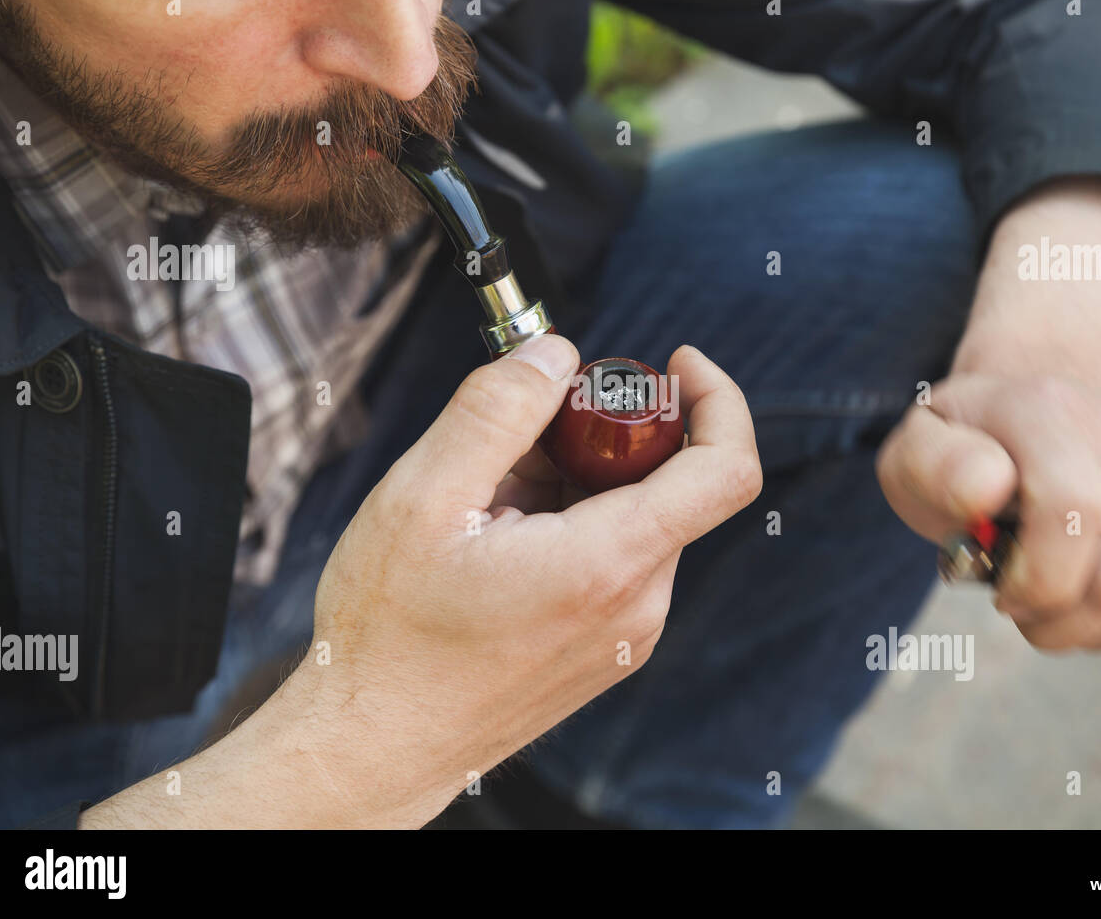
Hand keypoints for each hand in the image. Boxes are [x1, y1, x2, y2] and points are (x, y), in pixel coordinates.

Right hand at [81, 334, 759, 828]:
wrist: (374, 748)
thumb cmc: (389, 637)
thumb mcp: (424, 499)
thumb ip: (496, 411)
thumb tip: (555, 354)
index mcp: (608, 564)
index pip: (726, 468)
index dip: (717, 398)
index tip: (673, 363)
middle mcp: (636, 605)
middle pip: (664, 482)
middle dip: (598, 438)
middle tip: (513, 443)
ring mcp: (624, 634)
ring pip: (631, 518)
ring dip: (572, 485)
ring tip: (486, 507)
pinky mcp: (604, 650)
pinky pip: (612, 559)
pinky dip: (568, 526)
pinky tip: (496, 542)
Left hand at [876, 371, 1100, 650]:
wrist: (1030, 404)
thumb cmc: (962, 451)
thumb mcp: (915, 452)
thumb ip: (934, 468)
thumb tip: (989, 489)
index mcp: (1044, 409)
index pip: (1074, 510)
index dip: (1036, 581)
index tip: (999, 592)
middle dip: (1055, 621)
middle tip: (1016, 601)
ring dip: (1093, 629)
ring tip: (1053, 594)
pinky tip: (1090, 594)